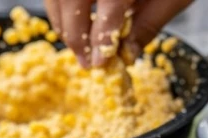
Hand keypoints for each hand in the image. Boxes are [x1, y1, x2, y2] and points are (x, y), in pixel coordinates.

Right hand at [44, 0, 191, 67]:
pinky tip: (72, 21)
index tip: (99, 63)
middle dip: (75, 35)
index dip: (101, 38)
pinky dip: (59, 6)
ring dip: (62, 22)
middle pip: (72, 1)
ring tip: (78, 45)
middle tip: (85, 61)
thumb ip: (148, 25)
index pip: (108, 7)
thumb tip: (127, 55)